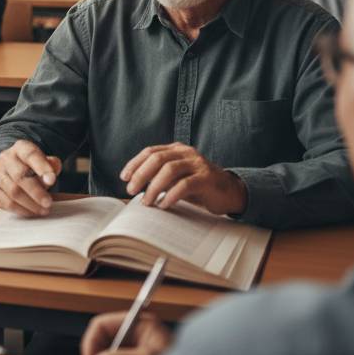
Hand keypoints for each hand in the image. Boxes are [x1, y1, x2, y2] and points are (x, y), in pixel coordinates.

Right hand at [0, 140, 62, 216]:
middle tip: (48, 203)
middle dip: (36, 192)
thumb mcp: (44, 161)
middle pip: (20, 175)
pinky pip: (6, 202)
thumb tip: (50, 177)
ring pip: (13, 191)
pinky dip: (22, 210)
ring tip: (43, 210)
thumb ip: (51, 166)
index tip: (52, 180)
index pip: (30, 155)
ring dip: (30, 204)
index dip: (42, 167)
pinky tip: (32, 212)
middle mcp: (6, 158)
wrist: (10, 168)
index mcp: (21, 148)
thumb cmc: (31, 166)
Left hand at [120, 142, 247, 214]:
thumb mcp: (177, 178)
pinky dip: (171, 195)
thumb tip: (134, 186)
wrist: (229, 191)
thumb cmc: (198, 186)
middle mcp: (186, 153)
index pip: (150, 152)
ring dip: (154, 186)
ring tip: (147, 201)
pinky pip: (185, 185)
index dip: (135, 163)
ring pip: (169, 170)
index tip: (123, 177)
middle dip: (141, 174)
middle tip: (131, 190)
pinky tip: (164, 204)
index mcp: (176, 150)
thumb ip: (160, 177)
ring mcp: (197, 164)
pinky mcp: (207, 178)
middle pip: (157, 158)